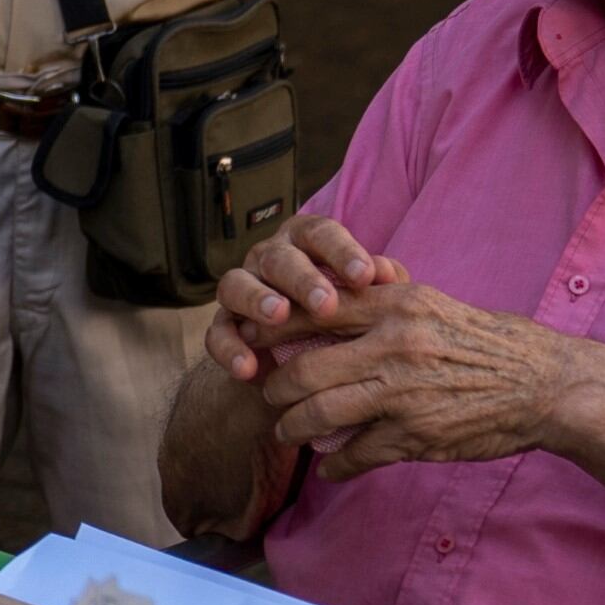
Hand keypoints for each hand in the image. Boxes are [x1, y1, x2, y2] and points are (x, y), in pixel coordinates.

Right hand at [205, 211, 401, 386]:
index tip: (365, 276)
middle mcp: (269, 259)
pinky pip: (216, 331)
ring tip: (278, 317)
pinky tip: (247, 368)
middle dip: (301, 278)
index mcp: (306, 243)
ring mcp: (241, 289)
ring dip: (256, 298)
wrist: (306, 371)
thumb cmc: (344, 320)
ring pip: (235, 283)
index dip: (341, 251)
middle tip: (325, 304)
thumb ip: (379, 287)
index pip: (320, 233)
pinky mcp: (223, 325)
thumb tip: (388, 273)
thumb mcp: (368, 304)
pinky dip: (229, 348)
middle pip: (278, 257)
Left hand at [254, 279, 604, 482]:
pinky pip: (354, 456)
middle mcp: (394, 346)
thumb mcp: (434, 304)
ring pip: (318, 415)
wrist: (546, 385)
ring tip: (288, 431)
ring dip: (294, 428)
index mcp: (396, 306)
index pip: (312, 311)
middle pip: (302, 370)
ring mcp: (402, 395)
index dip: (272, 327)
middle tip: (267, 394)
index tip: (252, 338)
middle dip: (274, 388)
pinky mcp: (414, 437)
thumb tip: (330, 300)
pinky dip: (335, 465)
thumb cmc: (489, 342)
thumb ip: (382, 303)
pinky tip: (330, 467)